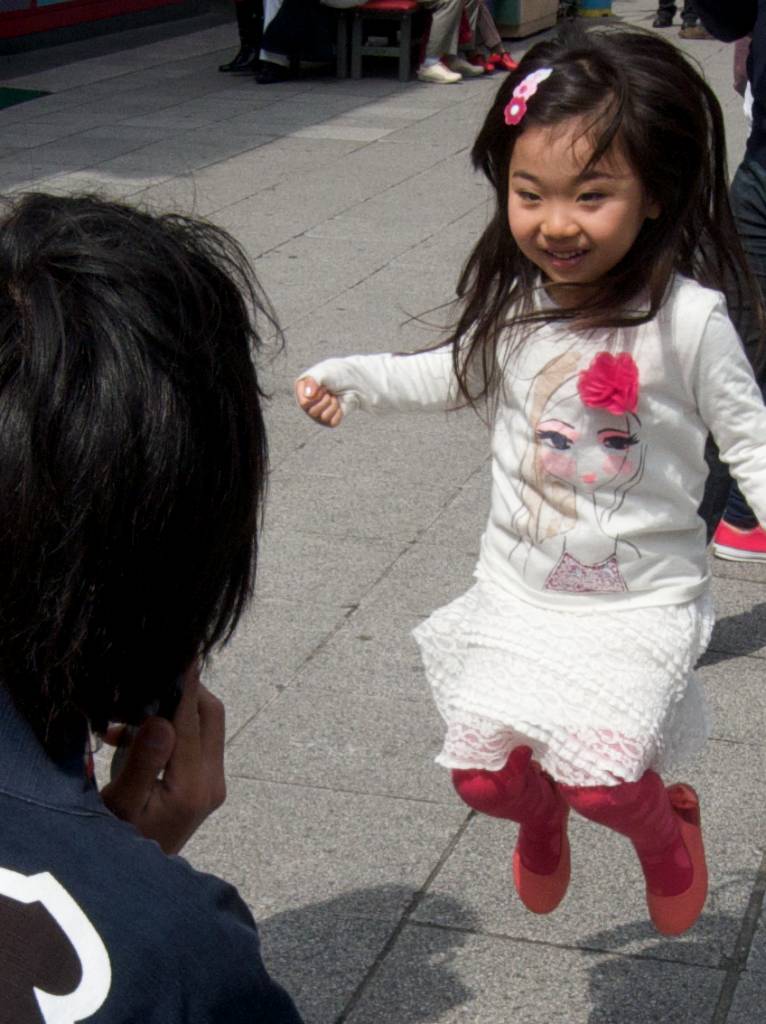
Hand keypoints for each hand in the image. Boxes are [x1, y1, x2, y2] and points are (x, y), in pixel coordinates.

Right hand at [100, 663, 225, 854]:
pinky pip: (197, 742)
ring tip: (128, 714)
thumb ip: (143, 763)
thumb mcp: (121, 807)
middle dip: (184, 689)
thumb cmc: (121, 845)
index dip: (185, 682)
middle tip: (150, 676)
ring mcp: (212, 784)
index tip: (181, 651)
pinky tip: (128, 736)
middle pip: (210, 714)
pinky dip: (172, 728)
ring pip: (206, 725)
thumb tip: (162, 719)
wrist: (136, 889)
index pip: (193, 719)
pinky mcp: (205, 786)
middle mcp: (212, 782)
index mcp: (193, 786)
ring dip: (175, 708)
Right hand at [295, 376, 342, 426]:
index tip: (323, 387)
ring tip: (334, 397)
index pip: (304, 403)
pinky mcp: (329, 421)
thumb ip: (313, 382)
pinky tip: (338, 404)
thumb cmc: (334, 374)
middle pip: (313, 412)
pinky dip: (338, 412)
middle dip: (325, 400)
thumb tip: (309, 396)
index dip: (316, 396)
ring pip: (324, 418)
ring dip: (333, 405)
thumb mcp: (322, 373)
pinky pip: (333, 422)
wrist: (351, 379)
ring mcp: (318, 414)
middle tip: (329, 392)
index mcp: (302, 392)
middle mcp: (307, 405)